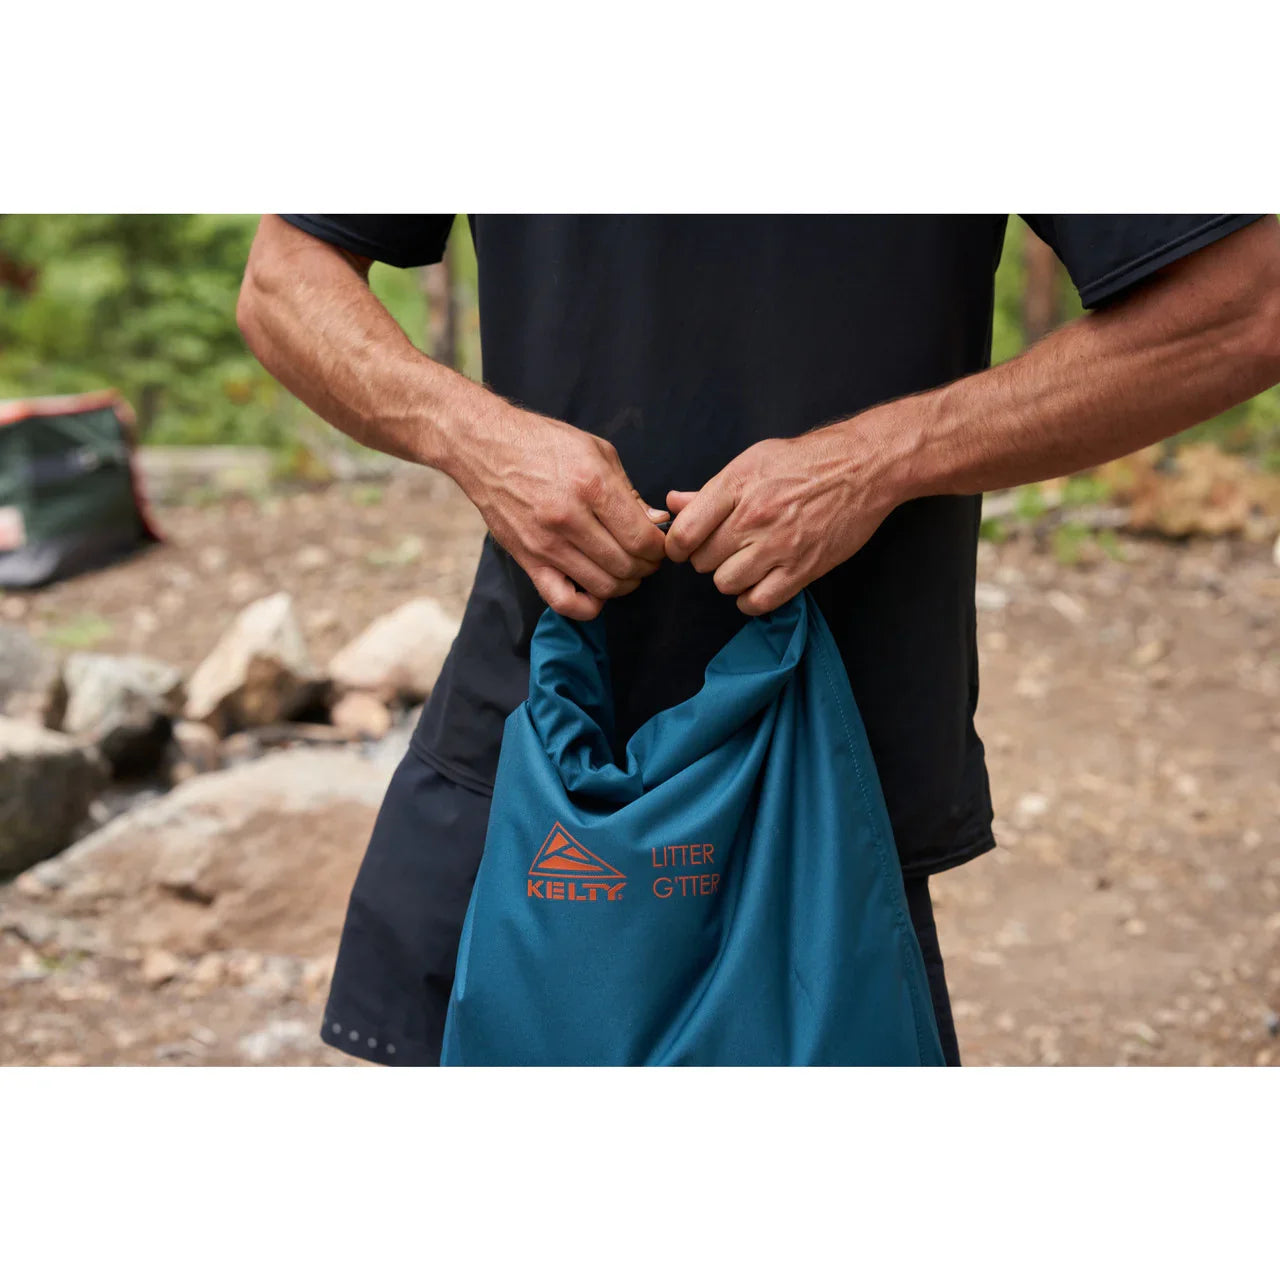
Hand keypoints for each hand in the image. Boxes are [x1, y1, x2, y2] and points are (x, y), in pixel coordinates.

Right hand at [454, 404, 667, 620]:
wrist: (486, 447)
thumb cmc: (543, 443)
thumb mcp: (597, 452)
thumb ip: (629, 492)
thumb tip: (656, 522)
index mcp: (591, 485)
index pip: (641, 538)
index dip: (659, 548)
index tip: (658, 544)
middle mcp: (569, 518)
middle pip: (626, 565)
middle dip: (646, 567)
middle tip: (646, 558)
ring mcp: (546, 543)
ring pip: (603, 586)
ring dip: (624, 584)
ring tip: (625, 570)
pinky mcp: (528, 560)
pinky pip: (563, 602)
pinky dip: (587, 606)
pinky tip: (595, 590)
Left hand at [663, 421, 897, 614]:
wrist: (863, 467)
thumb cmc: (806, 461)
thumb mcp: (753, 461)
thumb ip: (711, 489)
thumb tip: (673, 504)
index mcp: (737, 486)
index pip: (685, 533)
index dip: (676, 547)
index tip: (683, 547)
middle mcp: (754, 518)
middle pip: (703, 561)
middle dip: (707, 558)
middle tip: (724, 548)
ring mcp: (779, 546)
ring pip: (726, 583)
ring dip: (729, 578)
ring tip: (744, 563)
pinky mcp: (803, 569)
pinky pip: (758, 602)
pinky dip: (751, 599)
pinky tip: (757, 583)